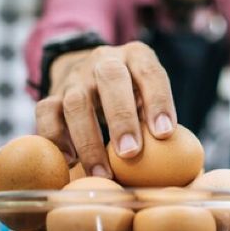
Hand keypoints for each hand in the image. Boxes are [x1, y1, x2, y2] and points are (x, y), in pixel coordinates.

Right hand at [35, 42, 176, 177]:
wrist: (89, 69)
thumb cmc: (132, 92)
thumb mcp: (149, 93)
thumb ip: (158, 118)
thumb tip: (183, 166)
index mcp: (137, 56)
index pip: (150, 72)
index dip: (158, 101)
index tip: (164, 134)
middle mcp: (105, 61)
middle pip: (111, 80)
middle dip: (121, 118)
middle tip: (131, 154)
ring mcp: (76, 77)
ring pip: (76, 102)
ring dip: (89, 140)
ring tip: (103, 174)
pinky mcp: (53, 94)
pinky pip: (46, 113)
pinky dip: (56, 139)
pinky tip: (70, 161)